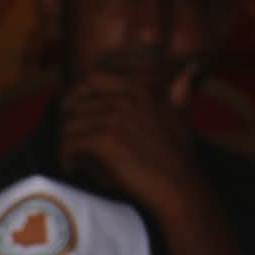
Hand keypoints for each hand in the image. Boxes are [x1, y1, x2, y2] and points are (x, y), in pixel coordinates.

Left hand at [57, 65, 206, 221]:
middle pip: (76, 103)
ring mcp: (114, 118)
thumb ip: (180, 91)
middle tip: (64, 140)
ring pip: (70, 124)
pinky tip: (70, 168)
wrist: (179, 186)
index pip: (94, 80)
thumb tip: (190, 68)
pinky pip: (70, 144)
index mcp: (140, 90)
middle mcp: (125, 99)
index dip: (76, 94)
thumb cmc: (180, 157)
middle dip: (66, 122)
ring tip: (67, 158)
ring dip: (64, 143)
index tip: (69, 111)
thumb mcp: (182, 115)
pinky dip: (65, 157)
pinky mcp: (105, 141)